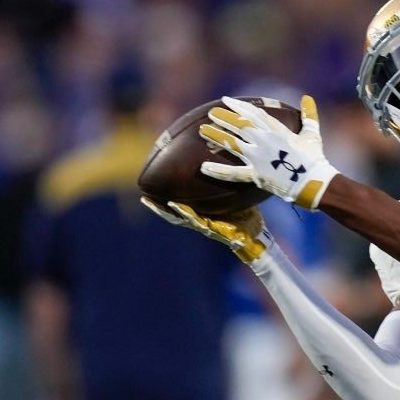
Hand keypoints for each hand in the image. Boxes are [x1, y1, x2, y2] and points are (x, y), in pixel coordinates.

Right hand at [140, 197, 271, 263]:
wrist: (255, 235)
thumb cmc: (244, 217)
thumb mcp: (233, 199)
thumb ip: (226, 186)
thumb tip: (225, 164)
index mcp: (201, 214)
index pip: (178, 206)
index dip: (164, 200)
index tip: (151, 190)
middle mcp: (199, 221)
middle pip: (173, 214)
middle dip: (157, 207)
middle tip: (143, 196)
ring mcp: (204, 226)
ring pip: (179, 219)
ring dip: (164, 211)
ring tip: (150, 202)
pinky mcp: (212, 230)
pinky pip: (195, 221)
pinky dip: (184, 214)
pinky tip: (175, 206)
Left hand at [198, 95, 338, 209]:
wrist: (313, 182)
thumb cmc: (314, 158)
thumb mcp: (312, 134)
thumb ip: (309, 115)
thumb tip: (307, 97)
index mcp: (276, 130)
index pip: (253, 114)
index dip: (238, 106)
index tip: (226, 100)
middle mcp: (263, 140)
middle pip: (239, 126)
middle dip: (224, 118)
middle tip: (212, 113)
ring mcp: (257, 157)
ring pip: (231, 143)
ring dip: (216, 135)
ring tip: (202, 129)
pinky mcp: (255, 174)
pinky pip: (233, 173)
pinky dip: (218, 171)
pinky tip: (203, 167)